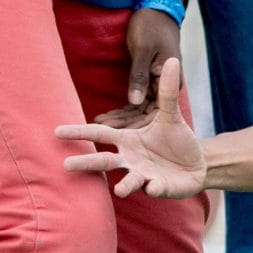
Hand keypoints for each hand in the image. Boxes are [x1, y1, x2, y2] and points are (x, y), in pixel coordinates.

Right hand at [59, 58, 208, 197]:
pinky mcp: (160, 186)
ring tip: (120, 191)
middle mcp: (131, 159)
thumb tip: (172, 61)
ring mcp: (144, 174)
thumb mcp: (171, 114)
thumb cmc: (176, 140)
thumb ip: (168, 91)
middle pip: (105, 161)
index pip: (100, 134)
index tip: (57, 131)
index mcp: (129, 140)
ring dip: (125, 185)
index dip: (80, 132)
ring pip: (130, 181)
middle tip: (66, 165)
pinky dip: (155, 188)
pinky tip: (153, 187)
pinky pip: (156, 187)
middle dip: (87, 162)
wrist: (196, 164)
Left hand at [102, 4, 182, 129]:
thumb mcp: (143, 50)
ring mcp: (158, 83)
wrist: (157, 10)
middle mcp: (166, 85)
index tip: (115, 131)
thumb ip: (139, 76)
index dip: (136, 123)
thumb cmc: (150, 27)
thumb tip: (134, 102)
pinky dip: (125, 106)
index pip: (154, 110)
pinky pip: (138, 98)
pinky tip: (110, 114)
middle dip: (125, 122)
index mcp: (169, 80)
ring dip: (122, 115)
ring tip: (99, 122)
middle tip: (100, 128)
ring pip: (140, 106)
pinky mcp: (150, 80)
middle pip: (146, 112)